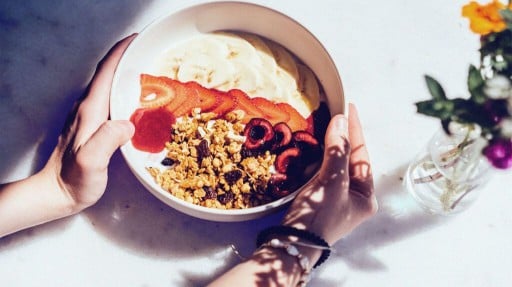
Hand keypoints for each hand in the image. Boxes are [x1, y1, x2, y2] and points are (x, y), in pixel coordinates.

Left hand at [0, 34, 135, 236]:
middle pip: (109, 74)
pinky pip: (112, 100)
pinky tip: (140, 102)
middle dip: (129, 59)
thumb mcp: (92, 161)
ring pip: (110, 87)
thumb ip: (107, 139)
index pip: (106, 71)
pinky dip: (126, 93)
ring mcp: (89, 116)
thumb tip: (128, 123)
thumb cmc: (74, 179)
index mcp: (90, 110)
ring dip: (128, 75)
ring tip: (152, 75)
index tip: (139, 39)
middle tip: (153, 56)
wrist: (56, 192)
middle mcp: (88, 108)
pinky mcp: (93, 126)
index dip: (121, 52)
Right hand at [282, 103, 376, 244]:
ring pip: (334, 164)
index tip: (348, 108)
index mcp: (365, 196)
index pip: (361, 155)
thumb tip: (341, 121)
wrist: (291, 246)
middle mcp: (353, 197)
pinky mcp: (317, 200)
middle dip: (342, 136)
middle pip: (349, 159)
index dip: (355, 130)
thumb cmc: (318, 217)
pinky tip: (311, 147)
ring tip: (324, 124)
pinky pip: (321, 172)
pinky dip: (317, 158)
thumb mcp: (332, 182)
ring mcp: (334, 199)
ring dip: (328, 146)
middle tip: (335, 112)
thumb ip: (337, 151)